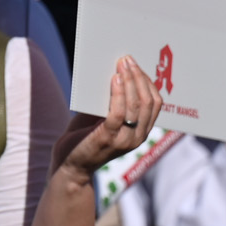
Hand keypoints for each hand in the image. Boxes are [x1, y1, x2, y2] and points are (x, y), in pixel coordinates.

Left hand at [55, 56, 160, 178]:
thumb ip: (112, 102)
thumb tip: (116, 72)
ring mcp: (124, 139)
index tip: (137, 65)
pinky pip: (118, 112)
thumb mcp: (102, 118)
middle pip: (147, 102)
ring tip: (121, 64)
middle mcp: (137, 137)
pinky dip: (118, 93)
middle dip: (139, 77)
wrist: (70, 166)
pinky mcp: (108, 138)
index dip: (148, 82)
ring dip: (130, 81)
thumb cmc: (84, 137)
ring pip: (135, 105)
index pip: (155, 104)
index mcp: (141, 131)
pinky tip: (114, 79)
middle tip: (128, 59)